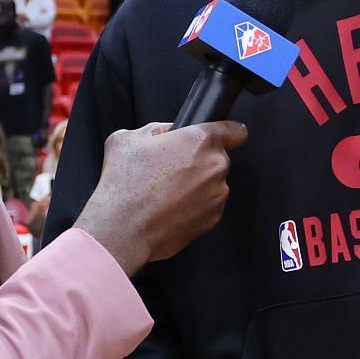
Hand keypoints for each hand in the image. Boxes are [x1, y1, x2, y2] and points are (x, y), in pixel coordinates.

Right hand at [74, 120, 245, 275]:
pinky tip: (169, 207)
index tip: (227, 136)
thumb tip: (166, 133)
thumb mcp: (128, 139)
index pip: (235, 130)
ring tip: (165, 192)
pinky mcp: (213, 218)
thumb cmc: (125, 185)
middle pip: (217, 158)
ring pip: (212, 183)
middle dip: (198, 161)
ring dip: (196, 185)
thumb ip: (156, 129)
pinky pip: (208, 206)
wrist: (124, 229)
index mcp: (200, 141)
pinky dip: (194, 206)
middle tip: (169, 170)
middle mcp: (215, 166)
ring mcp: (217, 194)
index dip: (229, 132)